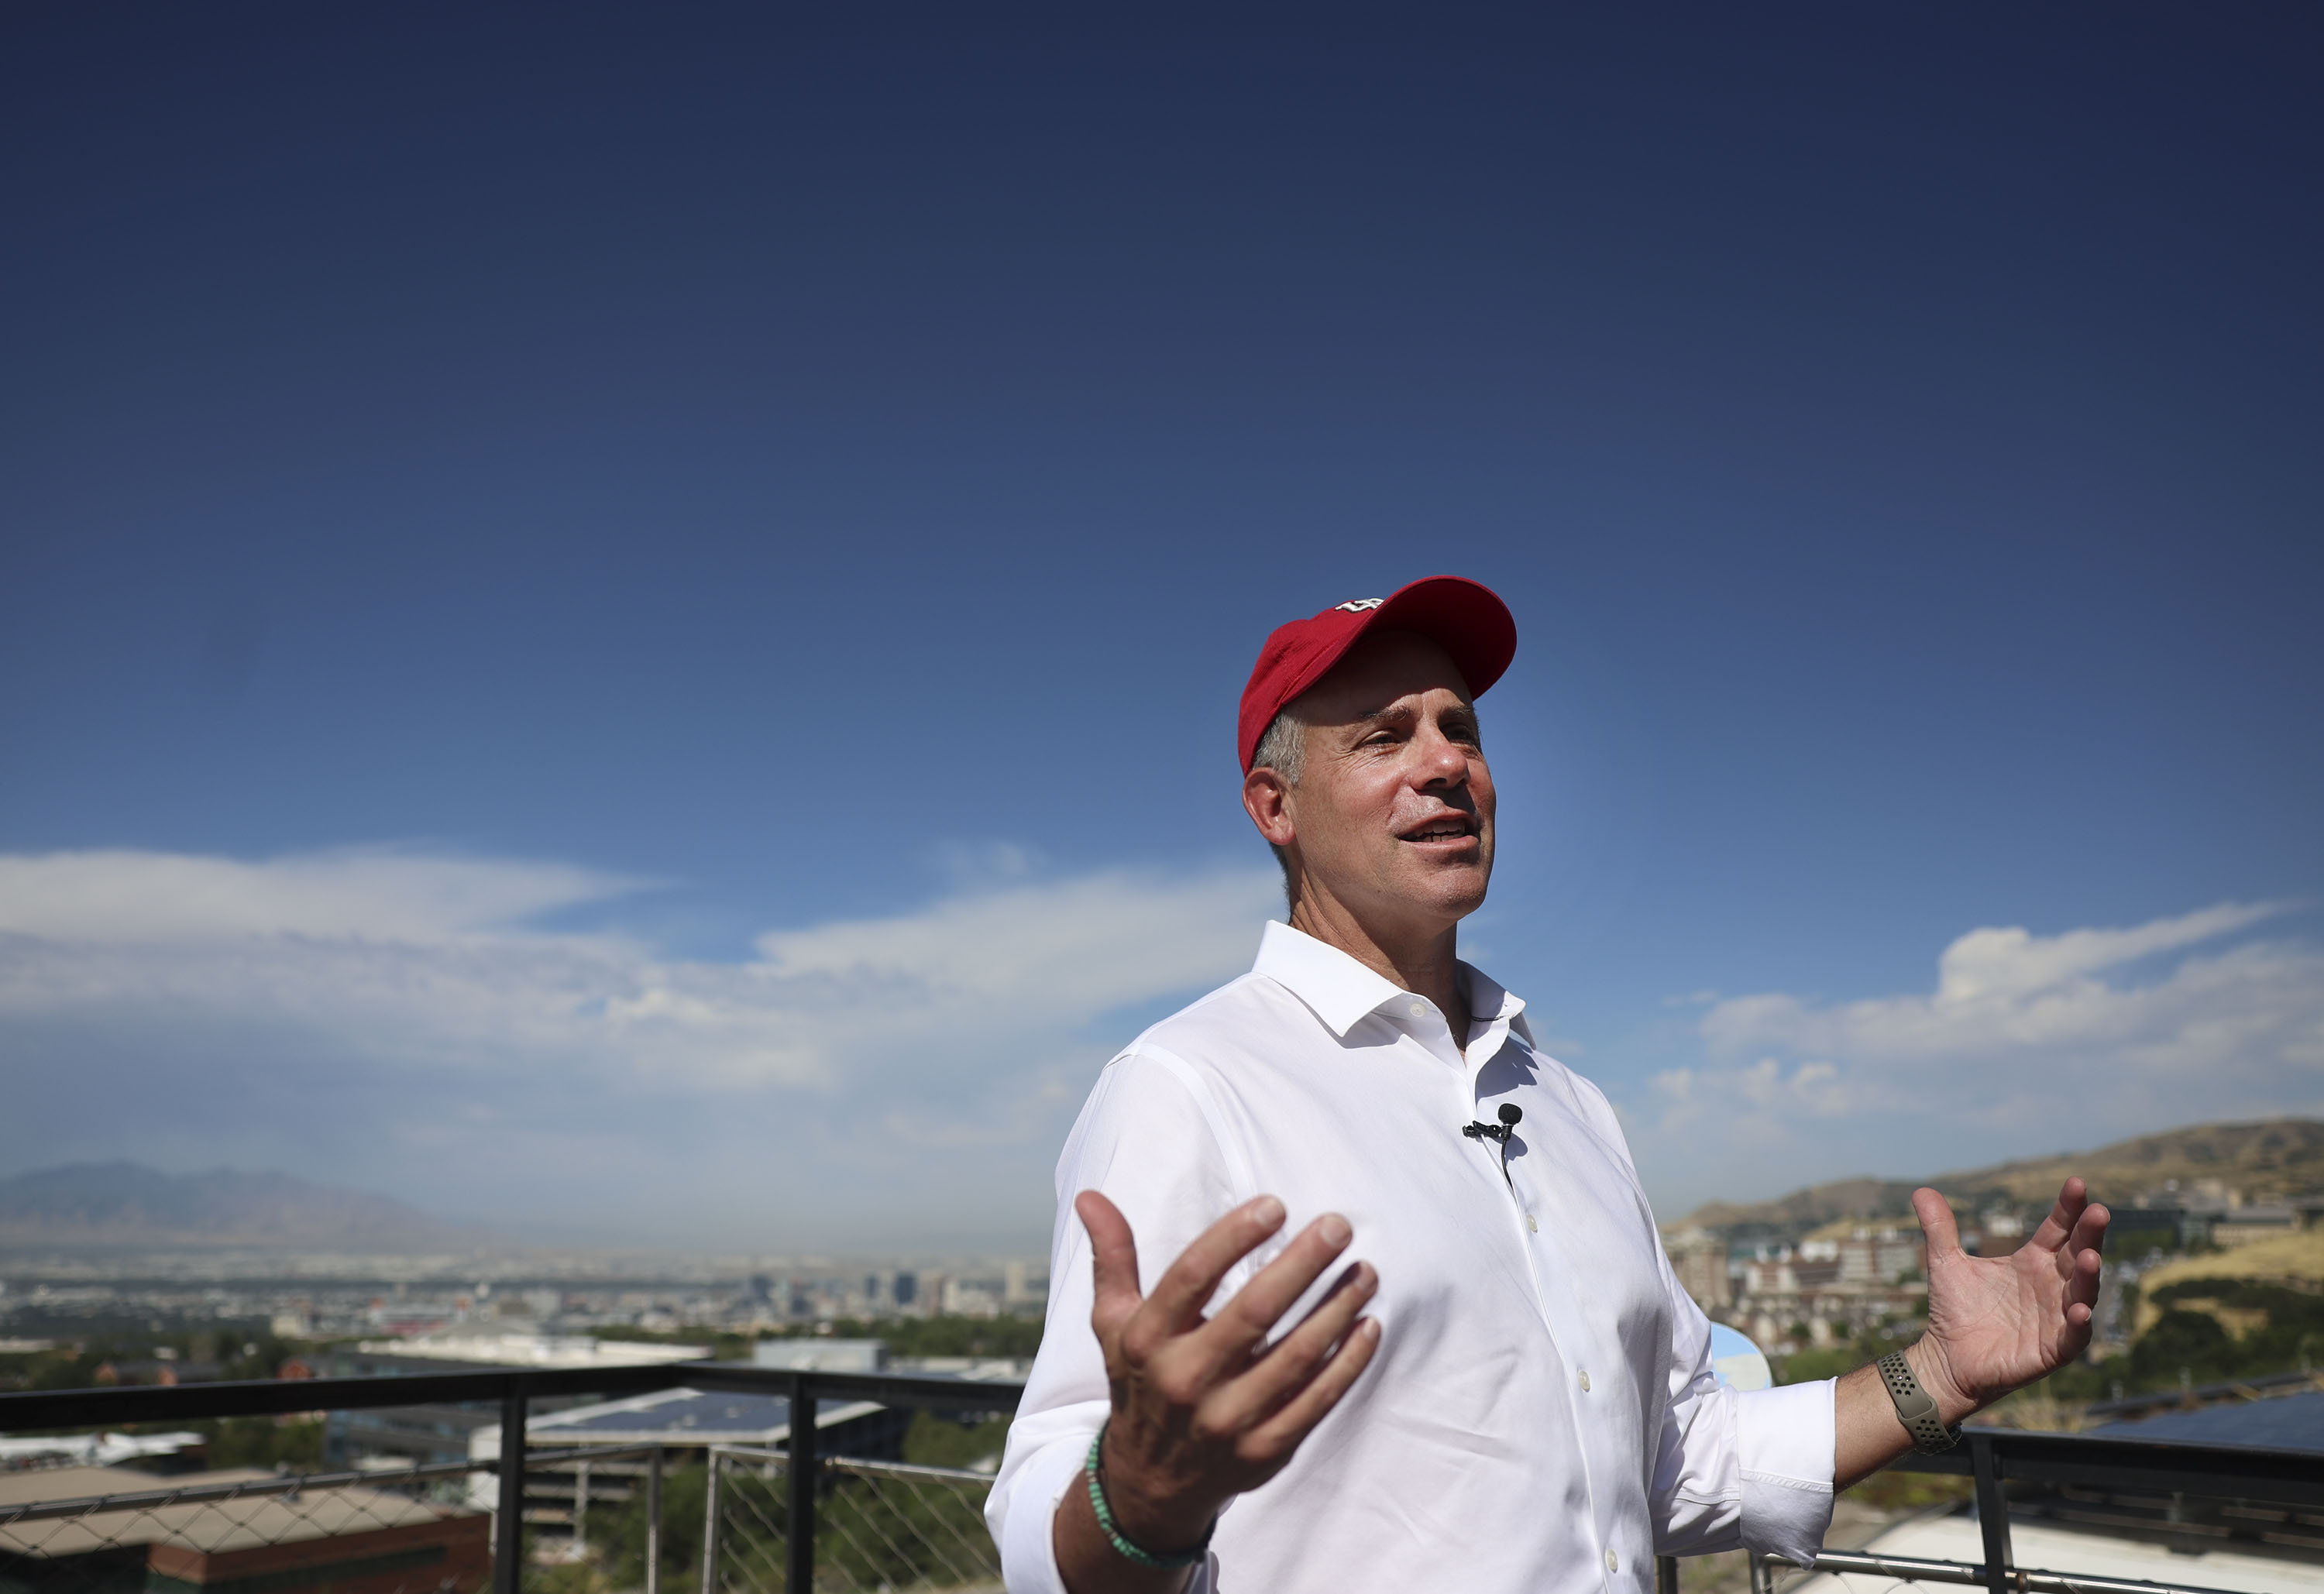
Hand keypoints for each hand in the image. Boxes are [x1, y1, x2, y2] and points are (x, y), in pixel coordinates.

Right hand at [1075, 1190, 1380, 1555]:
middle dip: (1302, 1264)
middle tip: (1339, 1227)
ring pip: (1295, 1356)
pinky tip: (1367, 1326)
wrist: (1150, 1483)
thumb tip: (1091, 1196)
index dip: (1234, 1237)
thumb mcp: (1114, 1323)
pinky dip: (1348, 1363)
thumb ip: (1113, 1258)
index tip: (1276, 1205)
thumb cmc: (1141, 1381)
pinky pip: (1317, 1401)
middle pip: (1254, 1312)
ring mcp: (1227, 1421)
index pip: (1193, 1277)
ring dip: (1336, 1309)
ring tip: (1364, 1272)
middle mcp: (1184, 1380)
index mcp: (1147, 1341)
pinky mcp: (1264, 1451)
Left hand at [1909, 1178, 2108, 1418]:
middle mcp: (2051, 1285)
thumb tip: (1921, 1190)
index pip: (2057, 1230)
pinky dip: (2079, 1324)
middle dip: (2089, 1234)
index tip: (2077, 1183)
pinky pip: (2073, 1336)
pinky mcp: (2052, 1349)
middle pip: (2077, 1254)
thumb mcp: (1945, 1263)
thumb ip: (1939, 1228)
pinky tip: (2080, 1310)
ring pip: (2081, 1292)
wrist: (1947, 1358)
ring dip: (2088, 1276)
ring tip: (2090, 1256)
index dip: (2068, 1209)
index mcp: (2032, 1262)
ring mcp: (2056, 1317)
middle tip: (2099, 1211)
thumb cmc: (1955, 1310)